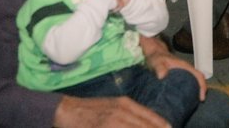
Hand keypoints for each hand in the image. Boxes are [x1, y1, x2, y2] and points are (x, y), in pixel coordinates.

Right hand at [53, 95, 167, 127]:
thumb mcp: (114, 105)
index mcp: (125, 103)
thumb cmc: (92, 108)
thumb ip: (131, 112)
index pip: (150, 116)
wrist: (67, 110)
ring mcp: (111, 122)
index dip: (161, 125)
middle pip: (145, 125)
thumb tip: (148, 122)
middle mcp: (121, 112)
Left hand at [141, 35, 206, 100]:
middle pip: (199, 79)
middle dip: (201, 90)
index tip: (201, 97)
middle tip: (198, 102)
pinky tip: (183, 98)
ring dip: (195, 90)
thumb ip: (159, 67)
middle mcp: (186, 69)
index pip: (198, 75)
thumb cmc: (156, 57)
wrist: (154, 53)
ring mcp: (183, 72)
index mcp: (184, 66)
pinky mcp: (179, 76)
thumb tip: (162, 76)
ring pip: (194, 81)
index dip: (202, 86)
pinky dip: (189, 90)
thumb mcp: (157, 62)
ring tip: (192, 102)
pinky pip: (188, 83)